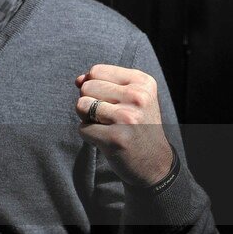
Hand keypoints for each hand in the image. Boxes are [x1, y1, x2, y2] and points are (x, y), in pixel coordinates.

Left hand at [75, 64, 173, 186]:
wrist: (154, 162)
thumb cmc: (136, 126)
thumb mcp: (128, 98)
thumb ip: (102, 83)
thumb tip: (78, 80)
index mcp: (142, 82)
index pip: (96, 71)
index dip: (95, 87)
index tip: (113, 102)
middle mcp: (138, 97)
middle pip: (87, 87)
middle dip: (90, 102)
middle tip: (109, 118)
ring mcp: (127, 118)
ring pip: (81, 105)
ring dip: (87, 119)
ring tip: (107, 127)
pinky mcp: (116, 138)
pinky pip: (82, 128)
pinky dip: (89, 136)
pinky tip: (107, 141)